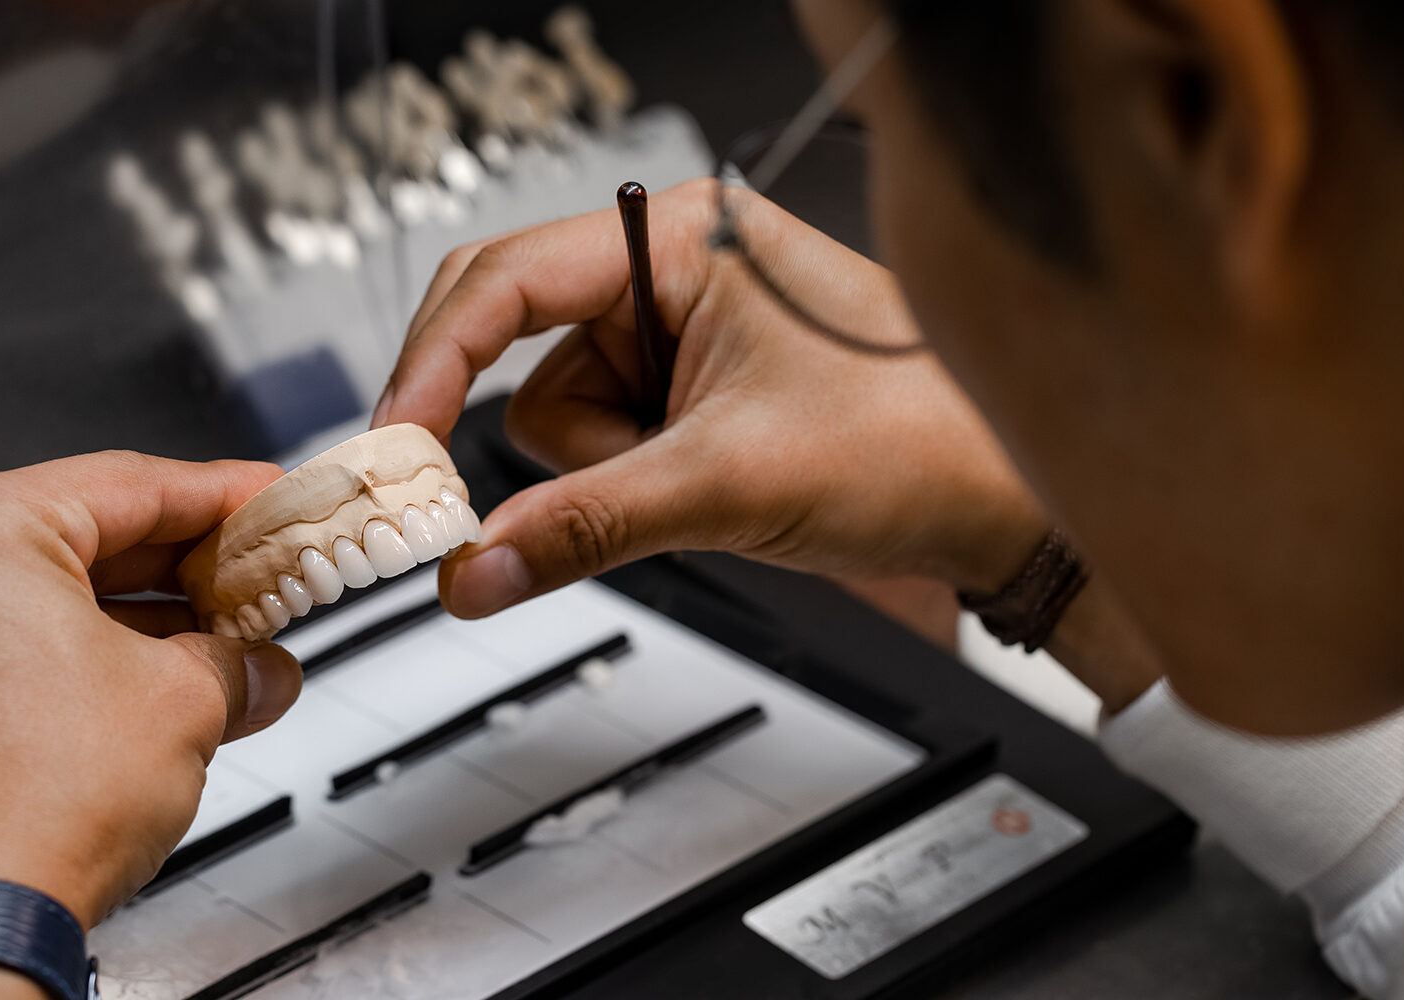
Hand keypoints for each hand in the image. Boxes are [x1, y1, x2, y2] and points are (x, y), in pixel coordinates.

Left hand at [0, 452, 303, 936]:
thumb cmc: (25, 812)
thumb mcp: (180, 705)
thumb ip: (235, 663)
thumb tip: (256, 668)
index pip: (129, 483)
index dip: (222, 495)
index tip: (266, 503)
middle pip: (72, 535)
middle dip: (175, 567)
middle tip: (251, 581)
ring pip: (25, 598)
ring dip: (123, 621)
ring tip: (207, 650)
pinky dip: (59, 661)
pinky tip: (130, 692)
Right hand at [376, 177, 1047, 616]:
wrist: (1006, 504)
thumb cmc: (916, 441)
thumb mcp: (727, 482)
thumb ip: (583, 524)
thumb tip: (475, 568)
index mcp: (675, 239)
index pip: (504, 282)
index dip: (432, 361)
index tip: (398, 444)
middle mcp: (664, 274)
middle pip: (514, 351)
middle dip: (542, 434)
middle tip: (483, 502)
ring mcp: (672, 338)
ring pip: (555, 419)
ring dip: (604, 474)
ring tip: (703, 487)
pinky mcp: (682, 398)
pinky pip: (598, 452)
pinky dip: (627, 490)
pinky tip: (703, 494)